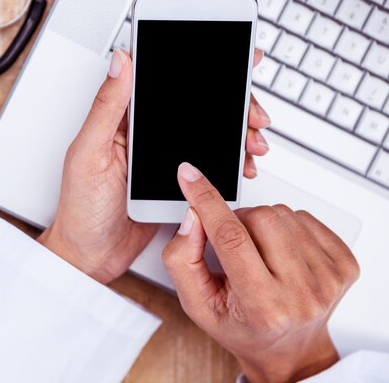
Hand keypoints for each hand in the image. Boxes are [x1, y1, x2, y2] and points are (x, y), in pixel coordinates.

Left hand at [38, 48, 270, 282]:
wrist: (89, 256)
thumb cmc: (80, 208)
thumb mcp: (89, 153)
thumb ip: (106, 108)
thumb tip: (121, 61)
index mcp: (123, 120)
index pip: (164, 83)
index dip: (197, 68)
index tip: (231, 58)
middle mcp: (146, 135)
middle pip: (195, 106)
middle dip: (231, 104)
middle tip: (252, 113)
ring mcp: (163, 159)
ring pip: (207, 134)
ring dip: (235, 133)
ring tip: (252, 142)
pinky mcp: (175, 182)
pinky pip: (208, 165)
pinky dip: (228, 163)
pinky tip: (240, 165)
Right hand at [163, 162, 359, 382]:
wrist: (288, 349)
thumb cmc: (242, 326)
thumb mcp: (196, 302)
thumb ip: (182, 258)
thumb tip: (194, 215)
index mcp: (262, 306)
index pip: (230, 238)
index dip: (206, 199)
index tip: (190, 176)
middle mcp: (301, 294)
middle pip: (260, 217)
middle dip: (237, 219)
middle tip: (234, 245)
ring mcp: (328, 279)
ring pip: (283, 212)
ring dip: (261, 222)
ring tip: (258, 251)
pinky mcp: (344, 265)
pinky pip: (305, 216)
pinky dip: (285, 225)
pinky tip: (279, 250)